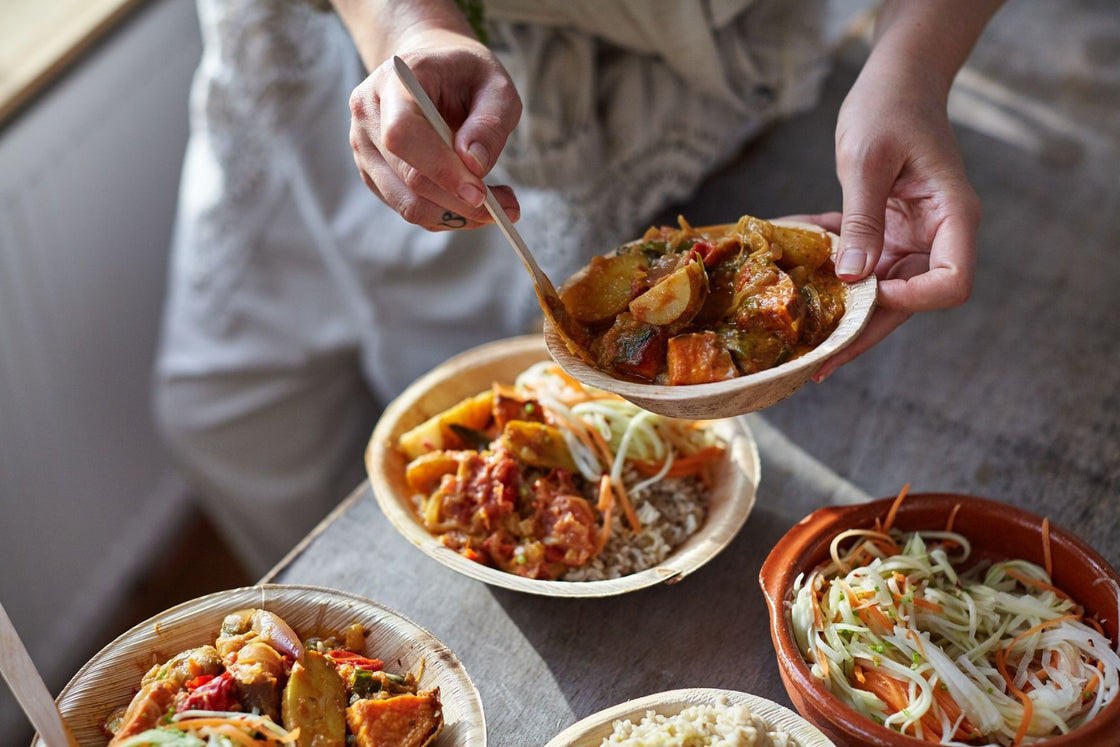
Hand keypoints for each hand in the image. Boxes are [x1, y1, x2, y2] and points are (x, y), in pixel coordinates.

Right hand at [346, 27, 522, 229]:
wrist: (430, 69)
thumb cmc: (466, 75)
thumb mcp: (496, 86)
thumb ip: (490, 122)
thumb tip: (474, 165)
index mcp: (396, 80)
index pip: (403, 134)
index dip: (440, 169)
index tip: (480, 194)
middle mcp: (369, 114)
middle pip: (408, 177)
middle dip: (460, 202)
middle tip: (509, 208)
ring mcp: (365, 147)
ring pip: (407, 203)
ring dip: (457, 215)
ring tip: (498, 205)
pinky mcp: (373, 173)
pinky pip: (409, 207)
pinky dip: (446, 215)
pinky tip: (473, 200)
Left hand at [811, 51, 981, 380]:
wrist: (895, 81)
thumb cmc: (889, 107)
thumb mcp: (867, 162)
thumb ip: (860, 220)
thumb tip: (853, 277)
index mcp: (951, 218)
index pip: (949, 283)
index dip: (910, 300)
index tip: (865, 293)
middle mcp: (937, 235)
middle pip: (909, 300)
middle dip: (862, 330)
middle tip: (818, 365)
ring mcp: (912, 237)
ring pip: (880, 291)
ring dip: (840, 306)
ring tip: (800, 338)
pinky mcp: (887, 231)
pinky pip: (860, 263)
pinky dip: (829, 267)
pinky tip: (794, 274)